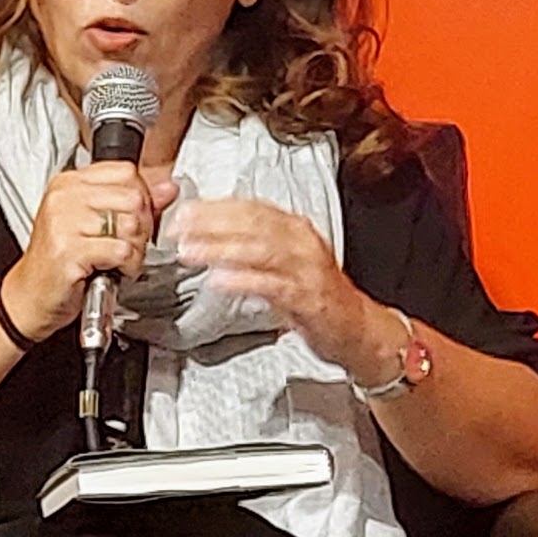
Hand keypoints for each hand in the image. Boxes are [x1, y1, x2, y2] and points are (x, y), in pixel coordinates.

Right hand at [4, 161, 177, 340]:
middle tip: (127, 244)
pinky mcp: (69, 250)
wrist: (32, 297)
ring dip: (135, 249)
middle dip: (142, 226)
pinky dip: (128, 266)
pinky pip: (123, 251)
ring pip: (131, 224)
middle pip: (134, 198)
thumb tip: (168, 188)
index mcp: (69, 183)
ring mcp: (64, 222)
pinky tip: (113, 270)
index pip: (127, 172)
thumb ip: (134, 203)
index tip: (132, 219)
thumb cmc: (62, 261)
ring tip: (118, 258)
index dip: (142, 198)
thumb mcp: (97, 223)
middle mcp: (63, 197)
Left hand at [163, 196, 398, 383]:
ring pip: (262, 250)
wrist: (357, 328)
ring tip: (192, 251)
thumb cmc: (317, 295)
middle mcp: (303, 243)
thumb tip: (211, 234)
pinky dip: (246, 281)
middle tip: (180, 228)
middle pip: (254, 224)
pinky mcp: (310, 298)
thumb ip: (254, 245)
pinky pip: (275, 286)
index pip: (252, 208)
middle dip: (213, 223)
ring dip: (223, 248)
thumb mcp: (286, 261)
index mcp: (296, 229)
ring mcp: (308, 270)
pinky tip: (222, 280)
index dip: (216, 208)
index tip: (185, 212)